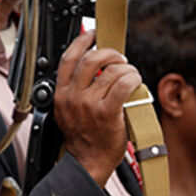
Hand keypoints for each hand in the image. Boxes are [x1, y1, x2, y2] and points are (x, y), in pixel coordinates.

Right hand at [53, 29, 139, 185]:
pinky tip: (134, 84)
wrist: (87, 162)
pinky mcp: (106, 112)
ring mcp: (88, 104)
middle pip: (92, 58)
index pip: (69, 57)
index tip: (93, 34)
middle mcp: (73, 96)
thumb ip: (75, 89)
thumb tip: (96, 67)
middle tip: (120, 60)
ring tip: (130, 76)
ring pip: (112, 71)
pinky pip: (123, 85)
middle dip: (111, 53)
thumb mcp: (68, 110)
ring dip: (127, 69)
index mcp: (61, 93)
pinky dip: (133, 79)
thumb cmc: (83, 138)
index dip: (83, 40)